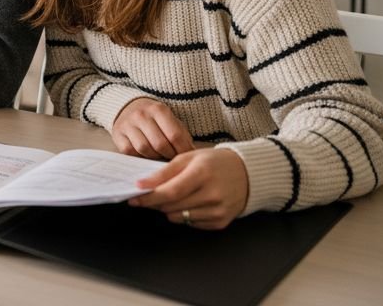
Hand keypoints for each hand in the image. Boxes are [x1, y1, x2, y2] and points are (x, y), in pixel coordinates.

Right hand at [112, 97, 194, 159]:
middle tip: (173, 157)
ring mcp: (127, 124)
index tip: (187, 156)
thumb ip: (180, 135)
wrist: (128, 107)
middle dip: (170, 155)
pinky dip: (140, 155)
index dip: (183, 150)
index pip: (175, 135)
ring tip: (160, 155)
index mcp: (158, 109)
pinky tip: (146, 153)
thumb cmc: (155, 118)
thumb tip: (190, 154)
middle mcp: (141, 115)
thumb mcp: (170, 119)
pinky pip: (131, 151)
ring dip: (155, 156)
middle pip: (160, 144)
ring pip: (145, 149)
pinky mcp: (118, 135)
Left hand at [128, 147, 249, 228]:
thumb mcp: (189, 157)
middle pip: (172, 206)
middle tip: (147, 196)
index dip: (149, 196)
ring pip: (179, 217)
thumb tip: (143, 184)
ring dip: (168, 209)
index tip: (134, 196)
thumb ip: (165, 171)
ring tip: (172, 196)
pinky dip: (183, 215)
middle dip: (154, 202)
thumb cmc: (215, 162)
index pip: (170, 192)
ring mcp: (218, 211)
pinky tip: (189, 203)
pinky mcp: (221, 222)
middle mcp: (212, 194)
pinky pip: (191, 224)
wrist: (248, 174)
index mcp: (202, 174)